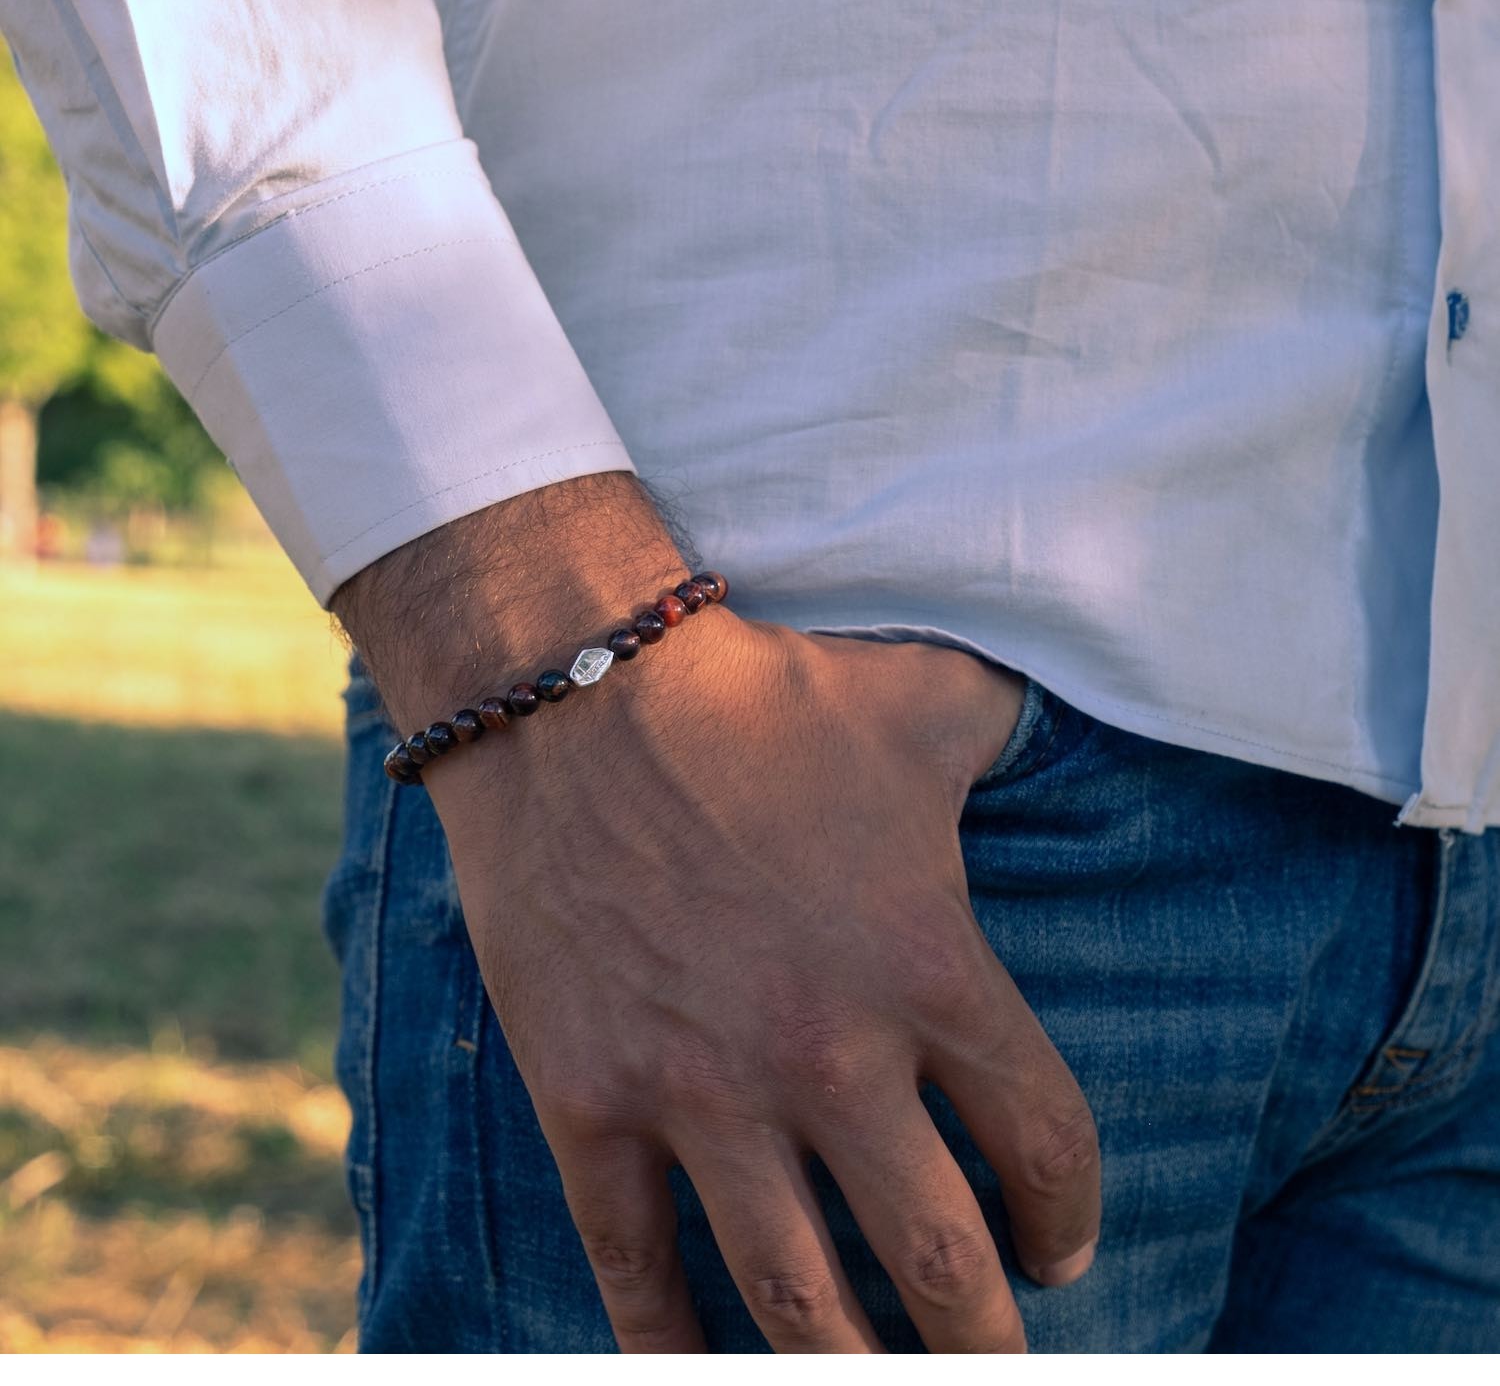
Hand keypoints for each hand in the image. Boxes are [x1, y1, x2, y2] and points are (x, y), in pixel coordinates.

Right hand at [335, 475, 1099, 1352]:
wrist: (575, 695)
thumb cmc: (760, 696)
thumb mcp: (924, 701)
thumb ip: (1012, 732)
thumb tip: (1071, 709)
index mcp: (927, 970)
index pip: (1040, 1140)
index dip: (1069, 1215)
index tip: (1065, 1251)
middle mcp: (826, 1056)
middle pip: (936, 1260)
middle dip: (983, 1344)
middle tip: (999, 1371)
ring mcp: (700, 1091)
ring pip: (796, 1297)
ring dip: (851, 1376)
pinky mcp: (589, 1101)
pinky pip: (633, 1266)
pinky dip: (671, 1344)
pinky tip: (701, 1376)